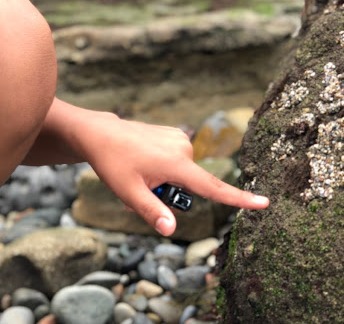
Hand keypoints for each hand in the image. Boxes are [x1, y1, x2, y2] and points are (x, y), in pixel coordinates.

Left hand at [72, 111, 268, 235]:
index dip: (239, 199)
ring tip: (138, 173)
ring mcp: (178, 139)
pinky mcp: (172, 134)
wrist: (99, 132)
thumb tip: (172, 230)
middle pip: (188, 186)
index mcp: (176, 163)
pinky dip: (162, 167)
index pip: (213, 188)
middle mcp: (183, 148)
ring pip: (180, 174)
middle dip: (168, 193)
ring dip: (163, 180)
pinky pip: (175, 159)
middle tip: (140, 188)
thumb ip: (151, 211)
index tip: (265, 203)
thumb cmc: (112, 162)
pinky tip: (141, 162)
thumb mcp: (128, 192)